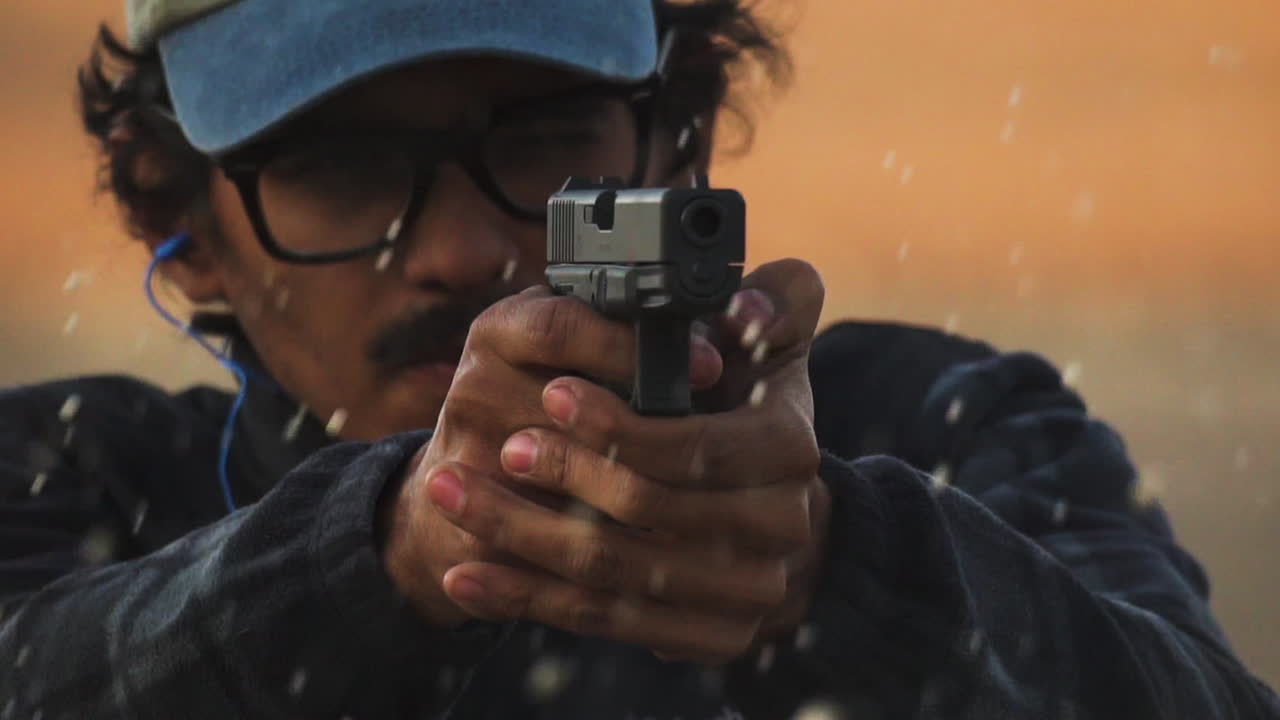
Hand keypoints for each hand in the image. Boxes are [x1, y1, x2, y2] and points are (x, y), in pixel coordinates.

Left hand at [426, 260, 831, 661]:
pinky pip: (601, 621)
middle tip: (503, 445)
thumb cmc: (749, 411)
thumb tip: (743, 311)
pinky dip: (524, 598)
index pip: (695, 446)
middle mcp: (779, 528)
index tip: (554, 395)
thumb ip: (771, 306)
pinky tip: (465, 576)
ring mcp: (745, 592)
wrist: (771, 512)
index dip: (620, 426)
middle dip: (564, 474)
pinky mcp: (707, 636)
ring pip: (612, 572)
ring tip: (454, 494)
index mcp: (790, 449)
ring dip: (520, 535)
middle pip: (647, 510)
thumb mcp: (767, 347)